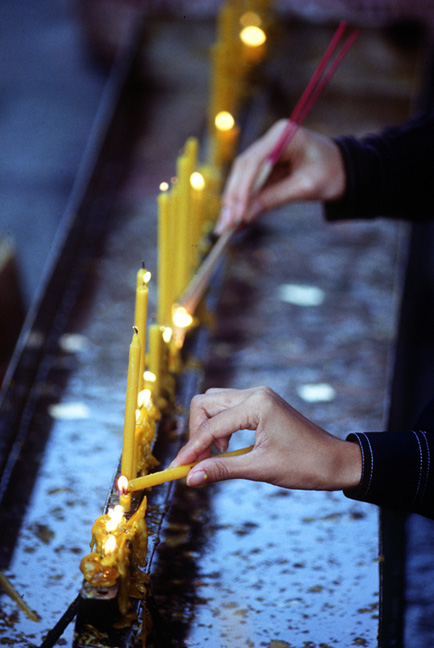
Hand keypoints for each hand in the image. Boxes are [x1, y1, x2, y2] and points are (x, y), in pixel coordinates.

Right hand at [171, 386, 361, 490]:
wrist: (336, 462)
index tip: (177, 469)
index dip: (192, 449)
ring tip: (216, 457)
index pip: (212, 425)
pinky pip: (229, 408)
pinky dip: (220, 427)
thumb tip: (190, 478)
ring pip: (215, 403)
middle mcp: (255, 393)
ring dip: (208, 428)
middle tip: (199, 463)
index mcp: (257, 405)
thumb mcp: (260, 469)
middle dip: (197, 433)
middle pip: (206, 403)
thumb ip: (222, 470)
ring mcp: (259, 396)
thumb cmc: (305, 465)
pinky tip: (227, 448)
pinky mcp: (261, 403)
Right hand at [215, 121, 345, 233]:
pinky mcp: (268, 165)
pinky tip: (236, 219)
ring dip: (234, 201)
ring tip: (227, 225)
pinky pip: (250, 183)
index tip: (237, 213)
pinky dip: (244, 201)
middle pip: (243, 168)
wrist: (348, 170)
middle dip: (234, 197)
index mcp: (283, 135)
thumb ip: (275, 198)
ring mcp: (268, 151)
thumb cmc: (334, 174)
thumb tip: (247, 215)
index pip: (253, 162)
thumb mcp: (306, 188)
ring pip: (242, 176)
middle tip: (226, 223)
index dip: (242, 189)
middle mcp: (271, 139)